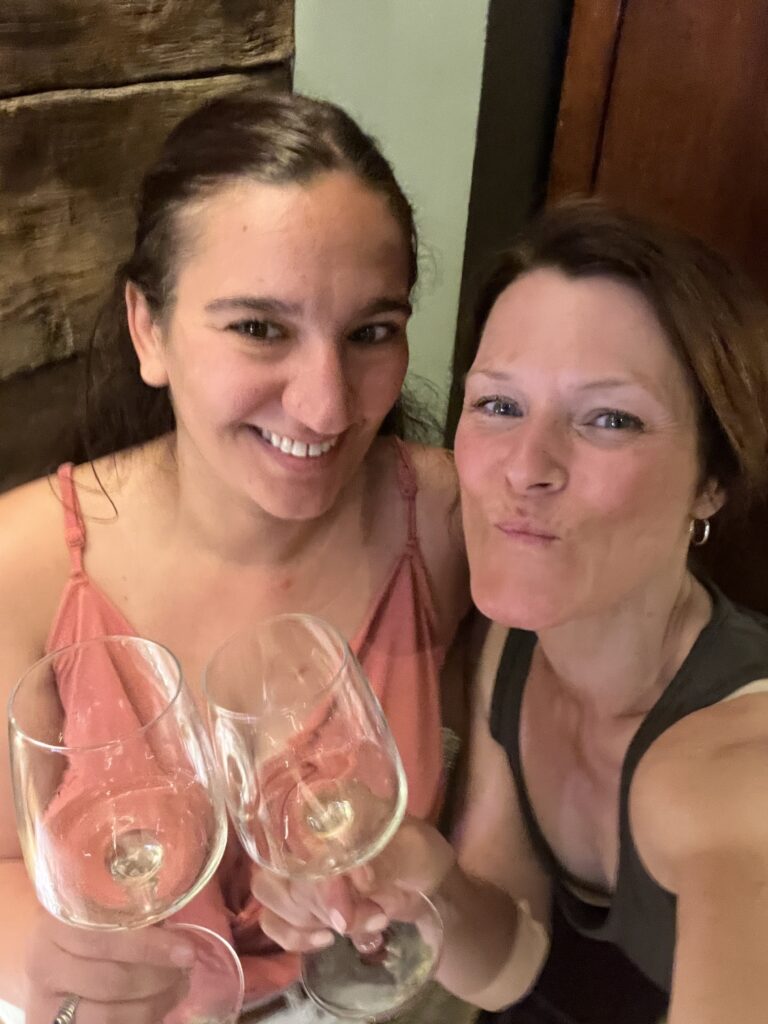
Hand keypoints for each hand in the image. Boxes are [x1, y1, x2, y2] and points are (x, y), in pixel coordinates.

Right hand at [25, 909, 194, 1023]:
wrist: (49, 957)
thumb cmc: (87, 924)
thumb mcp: (102, 909)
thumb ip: (132, 915)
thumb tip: (178, 933)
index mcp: (56, 924)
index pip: (106, 940)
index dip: (150, 948)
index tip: (186, 952)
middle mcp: (43, 963)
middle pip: (111, 981)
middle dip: (158, 978)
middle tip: (183, 970)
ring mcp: (46, 1001)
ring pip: (109, 1015)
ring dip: (153, 1004)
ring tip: (176, 988)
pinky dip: (139, 1020)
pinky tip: (156, 1006)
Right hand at [253, 816, 455, 951]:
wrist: (428, 887)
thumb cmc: (420, 855)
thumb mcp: (413, 852)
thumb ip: (385, 861)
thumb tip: (358, 878)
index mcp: (331, 807)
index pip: (297, 837)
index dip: (318, 881)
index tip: (346, 911)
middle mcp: (306, 833)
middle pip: (277, 871)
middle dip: (321, 907)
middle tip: (366, 917)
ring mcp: (299, 866)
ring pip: (271, 896)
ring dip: (311, 920)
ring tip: (363, 922)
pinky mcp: (300, 899)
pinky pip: (272, 920)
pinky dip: (293, 936)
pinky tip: (324, 939)